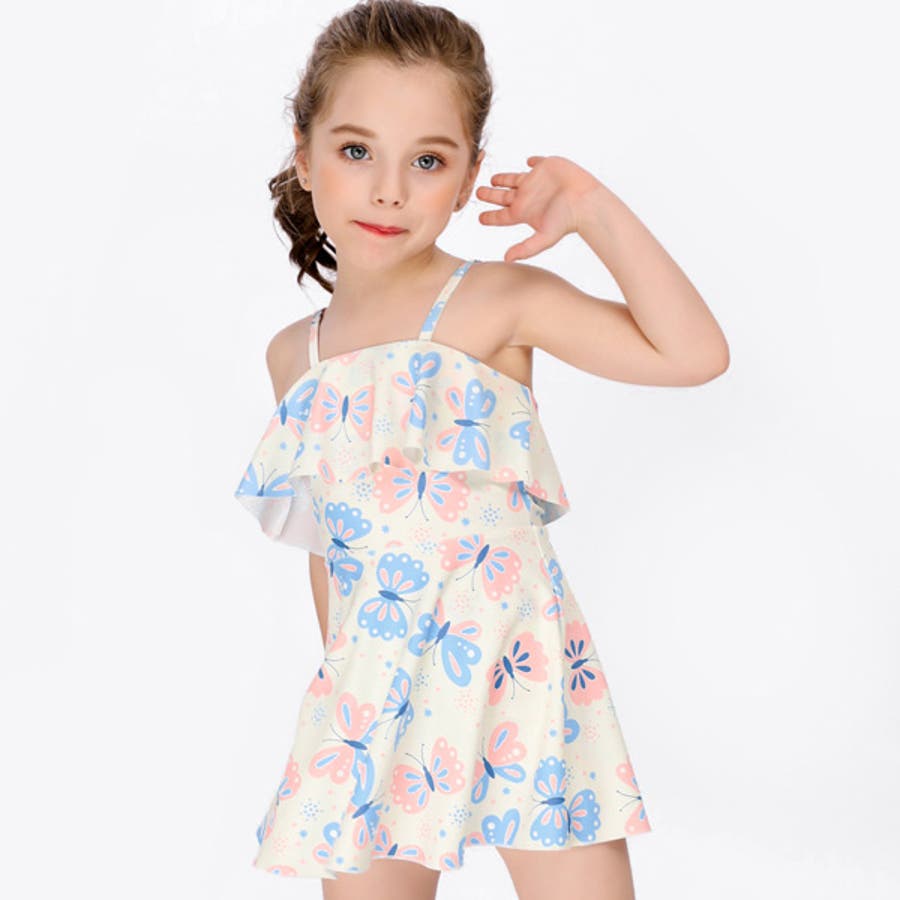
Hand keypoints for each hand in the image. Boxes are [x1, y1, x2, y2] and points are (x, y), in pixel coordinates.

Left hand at [475, 155, 602, 261]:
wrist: (585, 201)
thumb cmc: (566, 221)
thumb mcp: (543, 237)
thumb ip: (525, 248)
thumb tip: (507, 260)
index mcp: (523, 212)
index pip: (501, 216)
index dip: (490, 217)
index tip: (479, 218)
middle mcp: (527, 197)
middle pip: (503, 197)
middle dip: (490, 195)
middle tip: (478, 192)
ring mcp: (536, 181)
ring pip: (514, 179)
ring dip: (504, 179)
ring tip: (493, 178)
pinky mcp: (547, 167)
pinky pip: (537, 163)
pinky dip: (532, 162)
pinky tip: (528, 161)